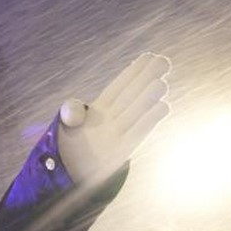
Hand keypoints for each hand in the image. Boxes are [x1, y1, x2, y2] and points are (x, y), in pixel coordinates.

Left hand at [58, 52, 170, 186]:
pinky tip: (164, 106)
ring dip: (148, 97)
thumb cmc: (72, 144)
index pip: (118, 87)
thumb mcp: (66, 124)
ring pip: (135, 112)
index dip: (133, 72)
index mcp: (100, 110)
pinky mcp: (119, 153)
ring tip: (162, 82)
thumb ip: (70, 112)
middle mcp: (113, 120)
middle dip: (145, 78)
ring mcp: (117, 135)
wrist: (70, 173)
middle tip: (163, 61)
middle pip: (130, 95)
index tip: (148, 57)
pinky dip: (149, 120)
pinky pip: (137, 134)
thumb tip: (74, 110)